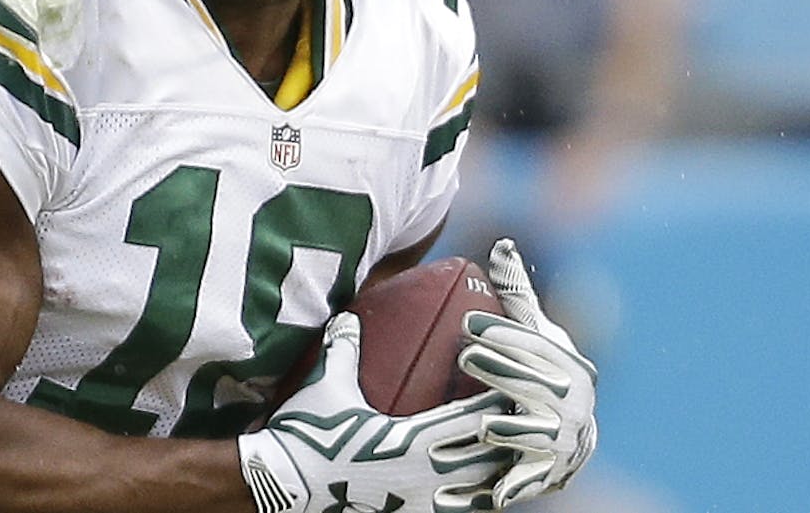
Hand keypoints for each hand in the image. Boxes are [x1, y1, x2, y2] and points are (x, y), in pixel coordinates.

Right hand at [239, 313, 512, 512]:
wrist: (279, 488)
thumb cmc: (305, 437)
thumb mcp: (326, 387)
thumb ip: (344, 349)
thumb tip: (348, 316)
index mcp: (410, 440)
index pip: (471, 420)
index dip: (499, 407)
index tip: (519, 391)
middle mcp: (421, 477)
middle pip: (486, 461)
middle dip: (510, 443)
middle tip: (530, 425)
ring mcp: (415, 505)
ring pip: (476, 497)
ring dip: (496, 479)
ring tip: (515, 464)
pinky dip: (469, 504)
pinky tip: (479, 498)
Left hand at [459, 239, 598, 505]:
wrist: (568, 439)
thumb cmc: (542, 374)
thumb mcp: (535, 336)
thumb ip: (516, 295)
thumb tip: (501, 242)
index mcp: (568, 368)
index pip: (536, 347)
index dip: (506, 334)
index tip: (470, 323)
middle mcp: (572, 406)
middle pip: (536, 385)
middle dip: (505, 370)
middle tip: (466, 355)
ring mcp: (561, 443)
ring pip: (535, 436)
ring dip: (512, 431)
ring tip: (483, 424)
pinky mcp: (545, 477)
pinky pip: (525, 482)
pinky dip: (509, 488)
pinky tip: (487, 493)